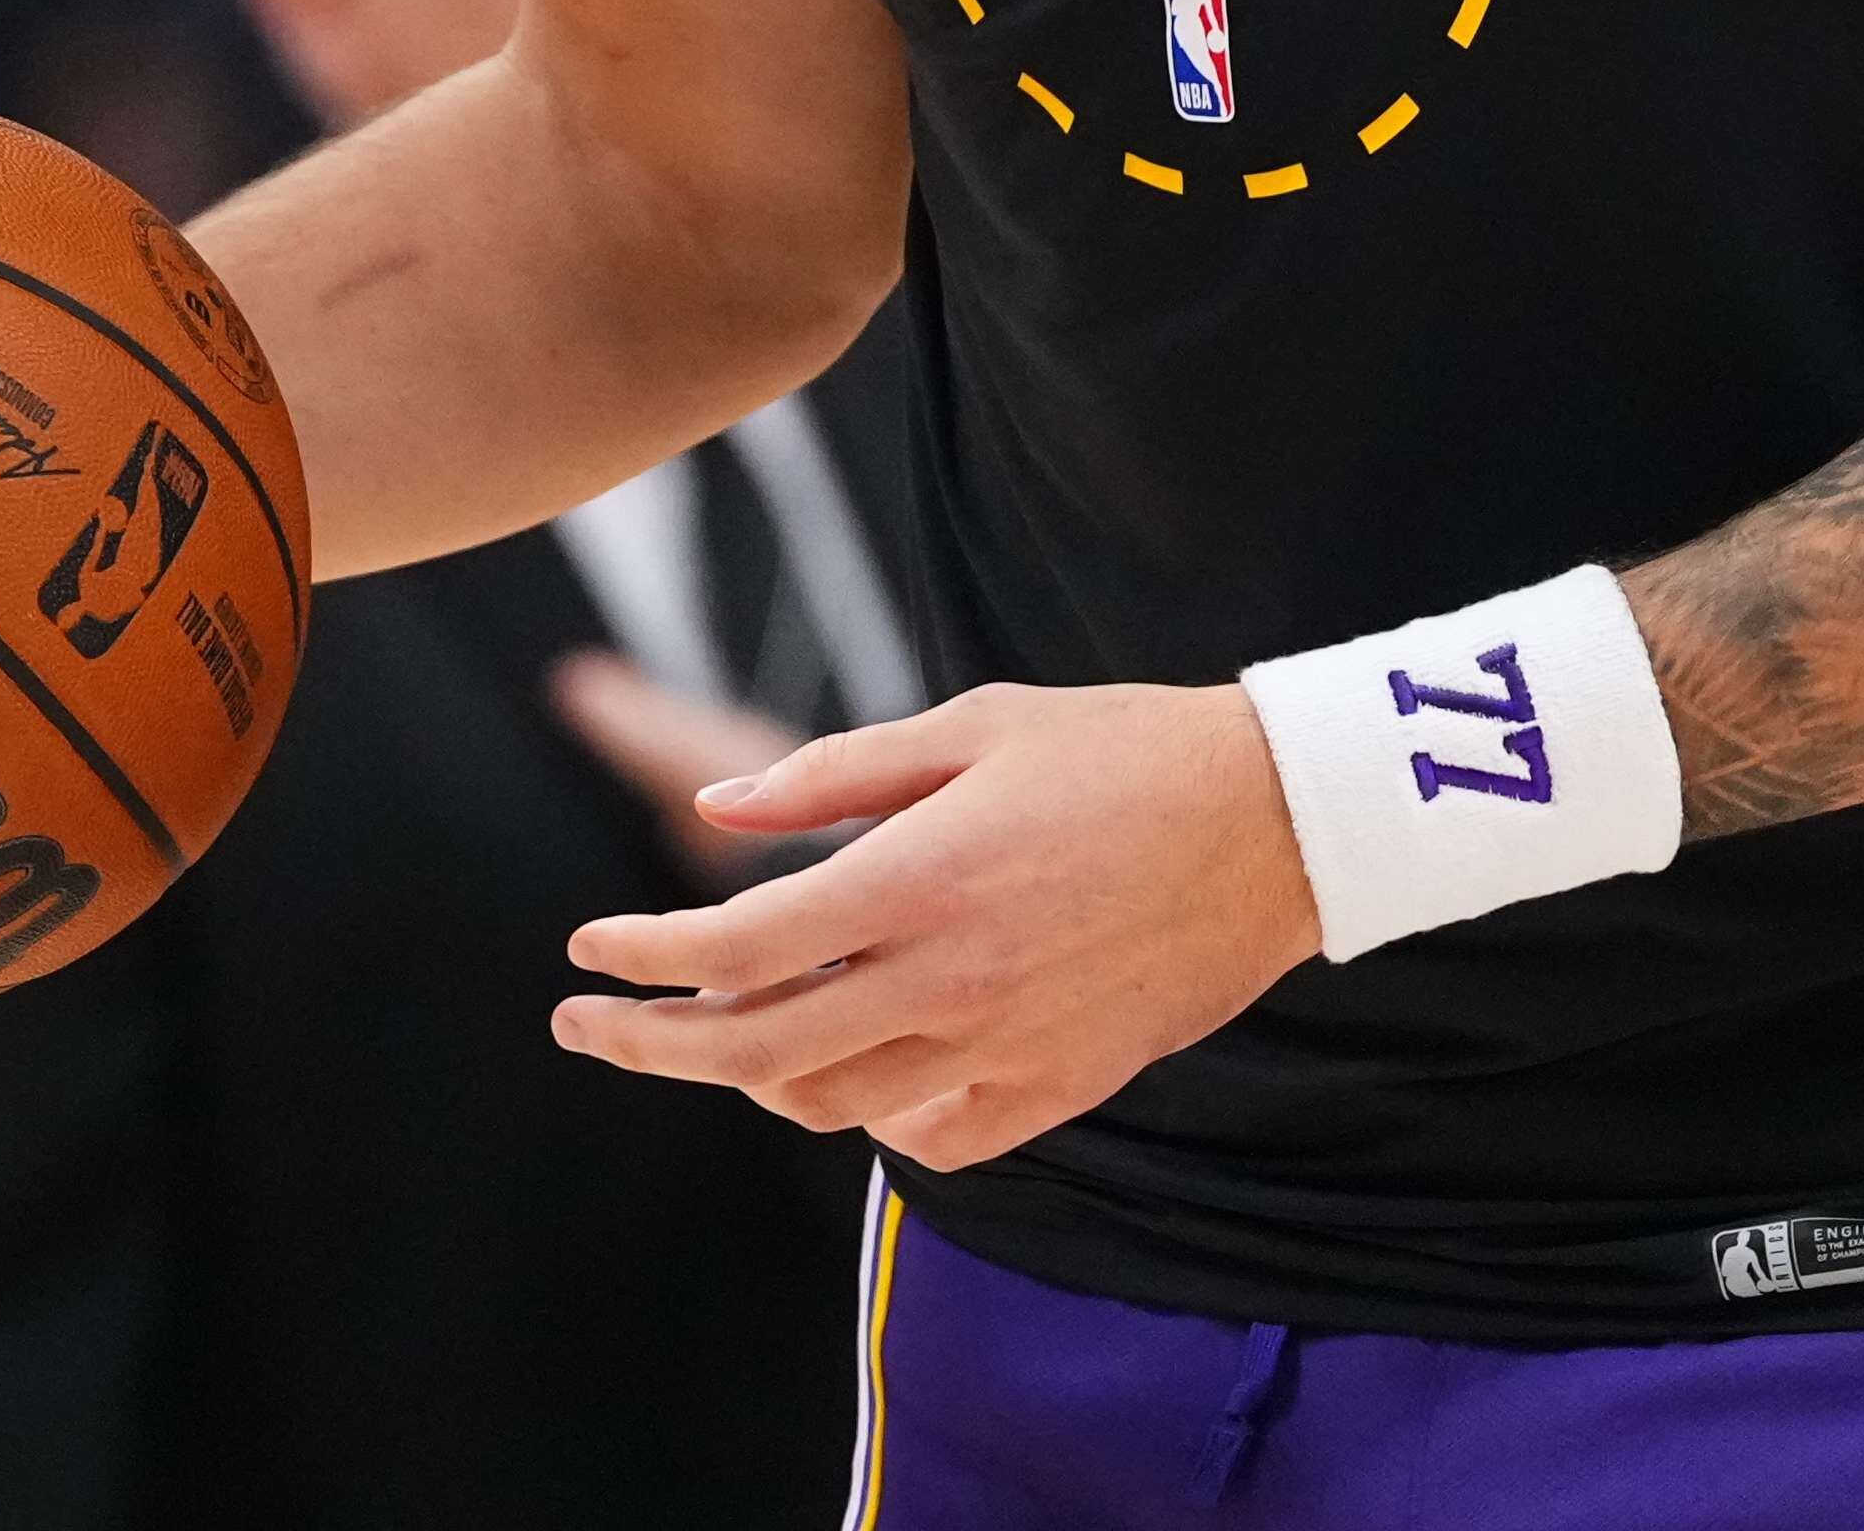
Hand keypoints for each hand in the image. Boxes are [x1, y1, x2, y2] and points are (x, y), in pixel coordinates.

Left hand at [549, 680, 1314, 1169]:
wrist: (1280, 824)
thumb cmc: (1122, 751)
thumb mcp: (973, 725)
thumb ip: (835, 777)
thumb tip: (717, 812)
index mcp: (918, 878)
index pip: (736, 944)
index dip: (642, 955)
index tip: (583, 952)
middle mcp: (950, 978)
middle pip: (755, 1048)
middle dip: (648, 1042)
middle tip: (583, 1028)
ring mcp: (1006, 1045)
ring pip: (833, 1105)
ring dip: (750, 1080)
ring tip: (711, 1038)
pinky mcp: (1061, 1085)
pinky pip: (935, 1138)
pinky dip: (871, 1119)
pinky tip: (848, 1078)